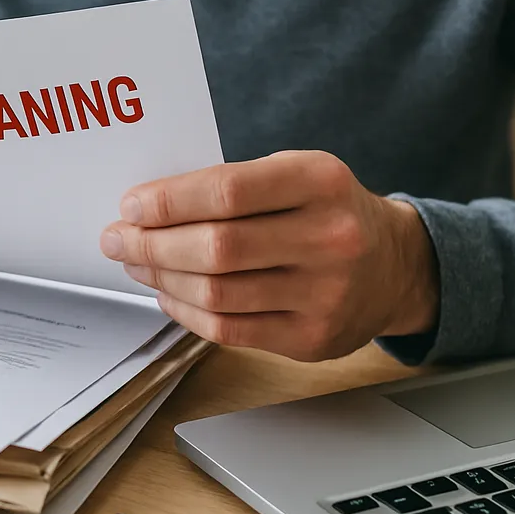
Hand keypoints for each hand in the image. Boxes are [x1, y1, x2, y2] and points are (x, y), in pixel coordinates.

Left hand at [99, 151, 437, 360]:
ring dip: (162, 277)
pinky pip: (229, 330)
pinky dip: (186, 311)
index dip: (169, 201)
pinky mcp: (313, 339)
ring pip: (217, 292)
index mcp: (320, 181)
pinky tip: (168, 292)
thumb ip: (234, 184)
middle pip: (217, 247)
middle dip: (152, 243)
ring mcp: (324, 294)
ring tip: (137, 262)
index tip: (131, 206)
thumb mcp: (296, 175)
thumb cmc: (328, 212)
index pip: (228, 191)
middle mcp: (329, 238)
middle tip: (118, 239)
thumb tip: (149, 207)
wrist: (396, 266)